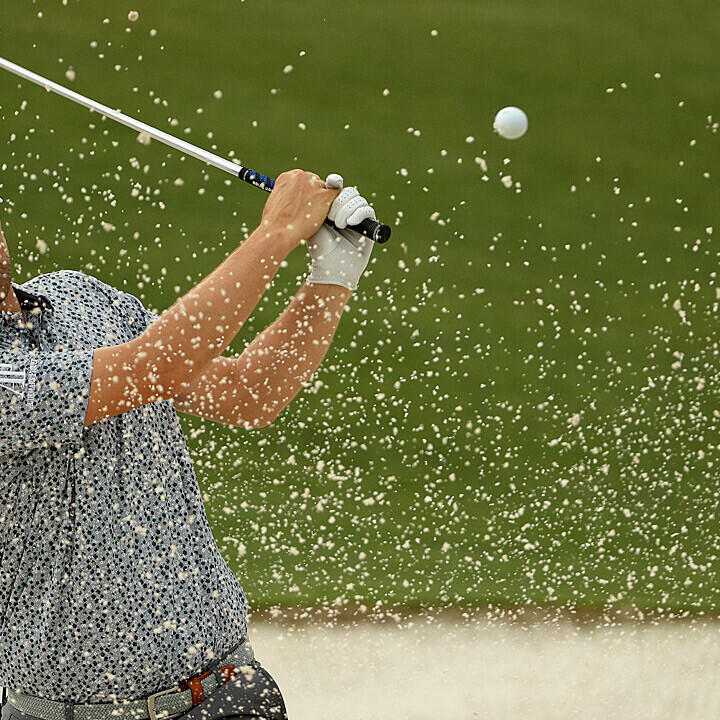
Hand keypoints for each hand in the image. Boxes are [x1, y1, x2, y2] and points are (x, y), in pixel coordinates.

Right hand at [259, 169, 339, 247]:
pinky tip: (330, 210)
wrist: (279, 231)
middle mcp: (301, 177)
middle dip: (314, 195)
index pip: (303, 180)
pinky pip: (336, 193)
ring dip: (323, 200)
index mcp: (287, 177)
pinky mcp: (324, 196)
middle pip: (315, 182)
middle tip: (310, 210)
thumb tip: (293, 202)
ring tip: (315, 215)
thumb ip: (287, 196)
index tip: (304, 201)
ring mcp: (314, 185)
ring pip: (325, 189)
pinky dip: (335, 201)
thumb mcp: (276, 202)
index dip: (304, 192)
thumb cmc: (275, 223)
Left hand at [306, 176, 375, 291]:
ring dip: (347, 210)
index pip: (338, 188)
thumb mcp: (314, 221)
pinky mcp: (369, 226)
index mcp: (334, 207)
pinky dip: (359, 214)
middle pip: (349, 192)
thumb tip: (320, 182)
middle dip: (339, 202)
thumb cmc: (320, 246)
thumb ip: (318, 202)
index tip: (331, 183)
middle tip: (330, 217)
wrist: (331, 265)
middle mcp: (347, 210)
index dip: (335, 184)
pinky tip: (349, 223)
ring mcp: (358, 218)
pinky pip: (368, 210)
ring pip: (358, 200)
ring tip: (338, 225)